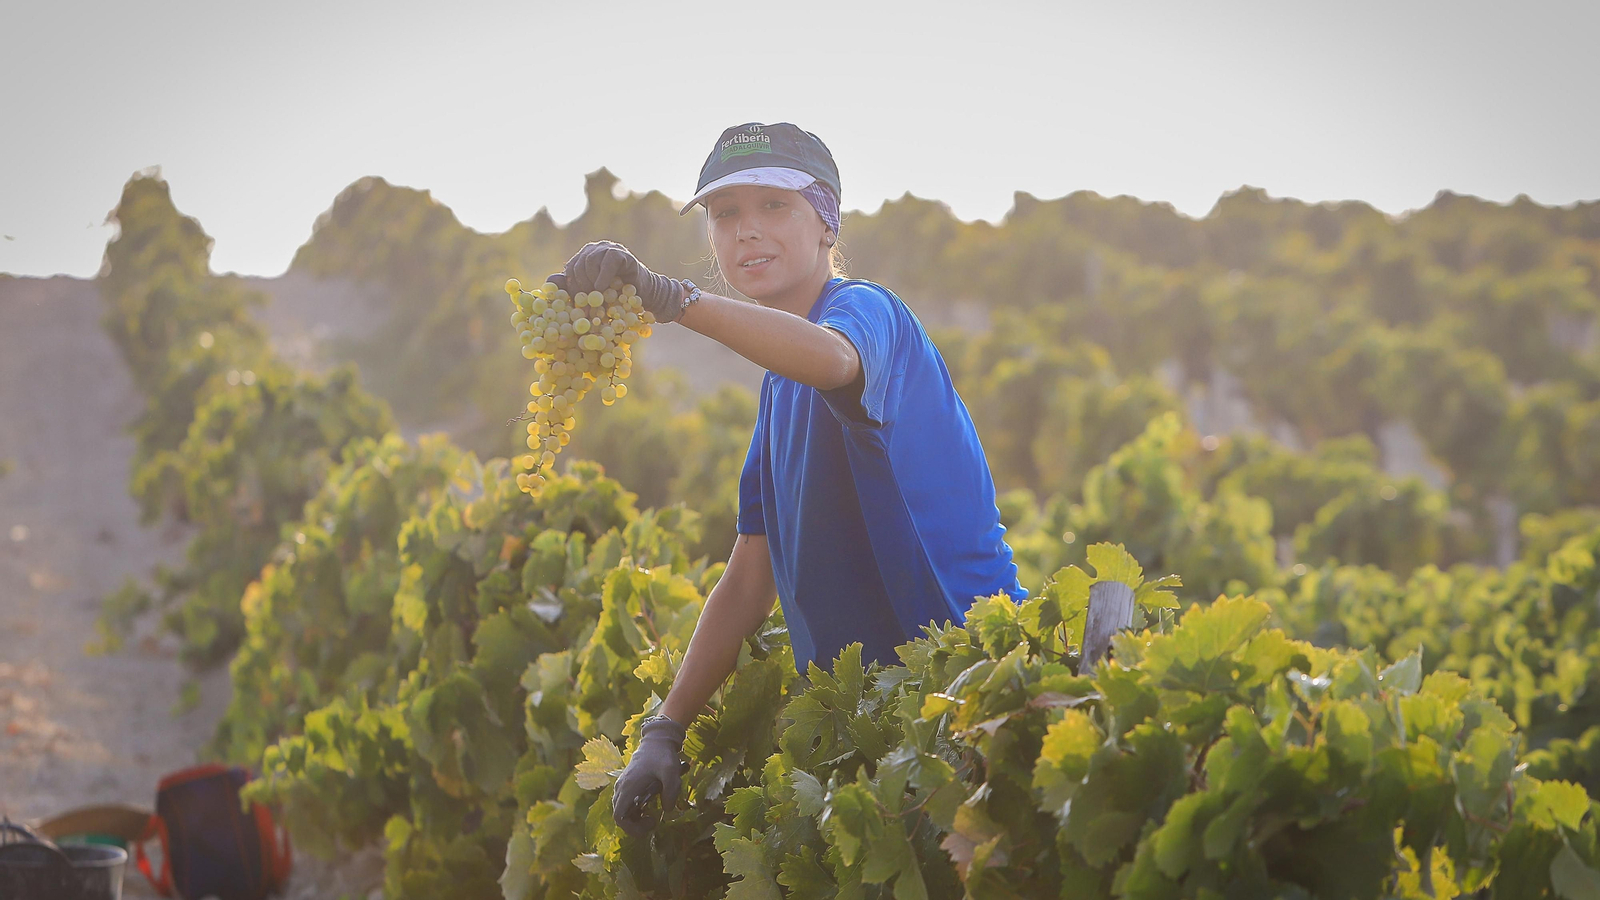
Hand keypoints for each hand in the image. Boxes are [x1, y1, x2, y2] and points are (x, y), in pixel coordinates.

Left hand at [544, 241, 685, 322]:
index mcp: (585, 257)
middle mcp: (595, 249)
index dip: (572, 288)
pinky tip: (604, 289)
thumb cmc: (619, 298)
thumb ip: (573, 288)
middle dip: (581, 288)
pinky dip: (603, 277)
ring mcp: (608, 248)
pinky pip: (607, 262)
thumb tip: (548, 284)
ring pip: (589, 262)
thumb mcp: (594, 295)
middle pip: (578, 265)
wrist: (646, 295)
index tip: (578, 305)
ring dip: (592, 283)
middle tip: (588, 305)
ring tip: (598, 298)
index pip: (570, 269)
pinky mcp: (621, 253)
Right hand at [611, 714, 687, 835]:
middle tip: (653, 820)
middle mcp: (621, 788)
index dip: (632, 828)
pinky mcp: (627, 785)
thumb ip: (671, 791)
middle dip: (636, 825)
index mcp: (628, 787)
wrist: (656, 741)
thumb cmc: (662, 755)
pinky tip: (650, 807)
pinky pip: (626, 804)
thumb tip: (667, 810)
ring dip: (635, 818)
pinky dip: (636, 811)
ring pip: (622, 811)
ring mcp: (622, 786)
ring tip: (652, 814)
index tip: (651, 822)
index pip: (619, 817)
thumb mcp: (671, 771)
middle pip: (620, 816)